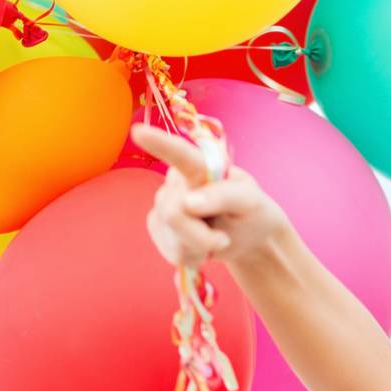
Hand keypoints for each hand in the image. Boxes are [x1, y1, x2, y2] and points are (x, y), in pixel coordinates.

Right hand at [132, 123, 287, 272]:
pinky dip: (192, 257)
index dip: (159, 143)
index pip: (179, 154)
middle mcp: (176, 181)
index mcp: (200, 165)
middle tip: (223, 239)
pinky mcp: (159, 227)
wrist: (248, 236)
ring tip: (216, 238)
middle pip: (172, 213)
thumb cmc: (251, 209)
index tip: (139, 132)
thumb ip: (224, 196)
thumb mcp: (249, 200)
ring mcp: (164, 204)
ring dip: (199, 248)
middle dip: (200, 236)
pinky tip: (202, 248)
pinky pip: (170, 251)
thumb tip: (188, 203)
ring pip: (171, 236)